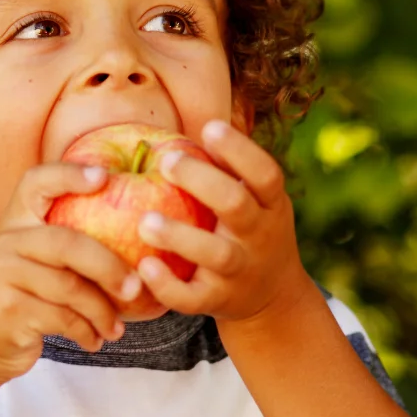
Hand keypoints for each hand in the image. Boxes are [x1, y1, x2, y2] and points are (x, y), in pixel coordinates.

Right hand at [0, 163, 139, 385]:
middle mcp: (5, 241)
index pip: (37, 182)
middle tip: (135, 288)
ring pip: (69, 287)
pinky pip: (62, 318)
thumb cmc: (25, 298)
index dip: (69, 173)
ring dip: (101, 311)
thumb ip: (68, 245)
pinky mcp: (7, 309)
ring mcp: (2, 275)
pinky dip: (86, 331)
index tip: (104, 176)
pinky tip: (94, 340)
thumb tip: (139, 236)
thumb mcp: (37, 263)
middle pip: (67, 243)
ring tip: (115, 328)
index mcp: (16, 221)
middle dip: (109, 266)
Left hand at [134, 119, 317, 328]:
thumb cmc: (250, 230)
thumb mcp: (258, 199)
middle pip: (236, 205)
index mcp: (270, 204)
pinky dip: (168, 286)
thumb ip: (231, 166)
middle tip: (166, 160)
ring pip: (214, 254)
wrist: (273, 298)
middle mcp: (258, 236)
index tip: (210, 127)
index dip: (240, 150)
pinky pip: (192, 298)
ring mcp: (239, 271)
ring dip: (180, 237)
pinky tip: (143, 266)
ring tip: (145, 221)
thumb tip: (196, 115)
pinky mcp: (217, 301)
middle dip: (202, 182)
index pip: (265, 174)